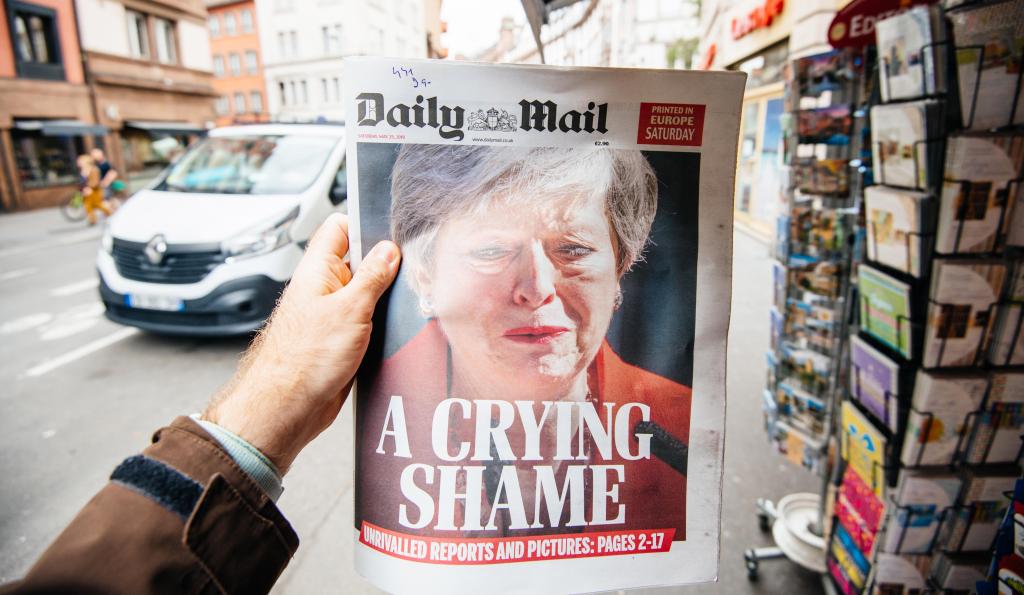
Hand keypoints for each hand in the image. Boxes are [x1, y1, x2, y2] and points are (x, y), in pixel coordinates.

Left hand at [203, 213, 399, 472]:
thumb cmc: (304, 360)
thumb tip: (388, 251)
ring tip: (397, 307)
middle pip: (358, 261)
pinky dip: (379, 325)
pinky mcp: (339, 340)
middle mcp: (322, 289)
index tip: (392, 234)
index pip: (339, 228)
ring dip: (382, 300)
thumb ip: (372, 276)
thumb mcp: (350, 309)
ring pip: (364, 294)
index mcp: (317, 270)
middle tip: (404, 276)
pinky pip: (365, 322)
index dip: (365, 225)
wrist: (288, 407)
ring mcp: (330, 315)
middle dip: (383, 267)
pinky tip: (390, 332)